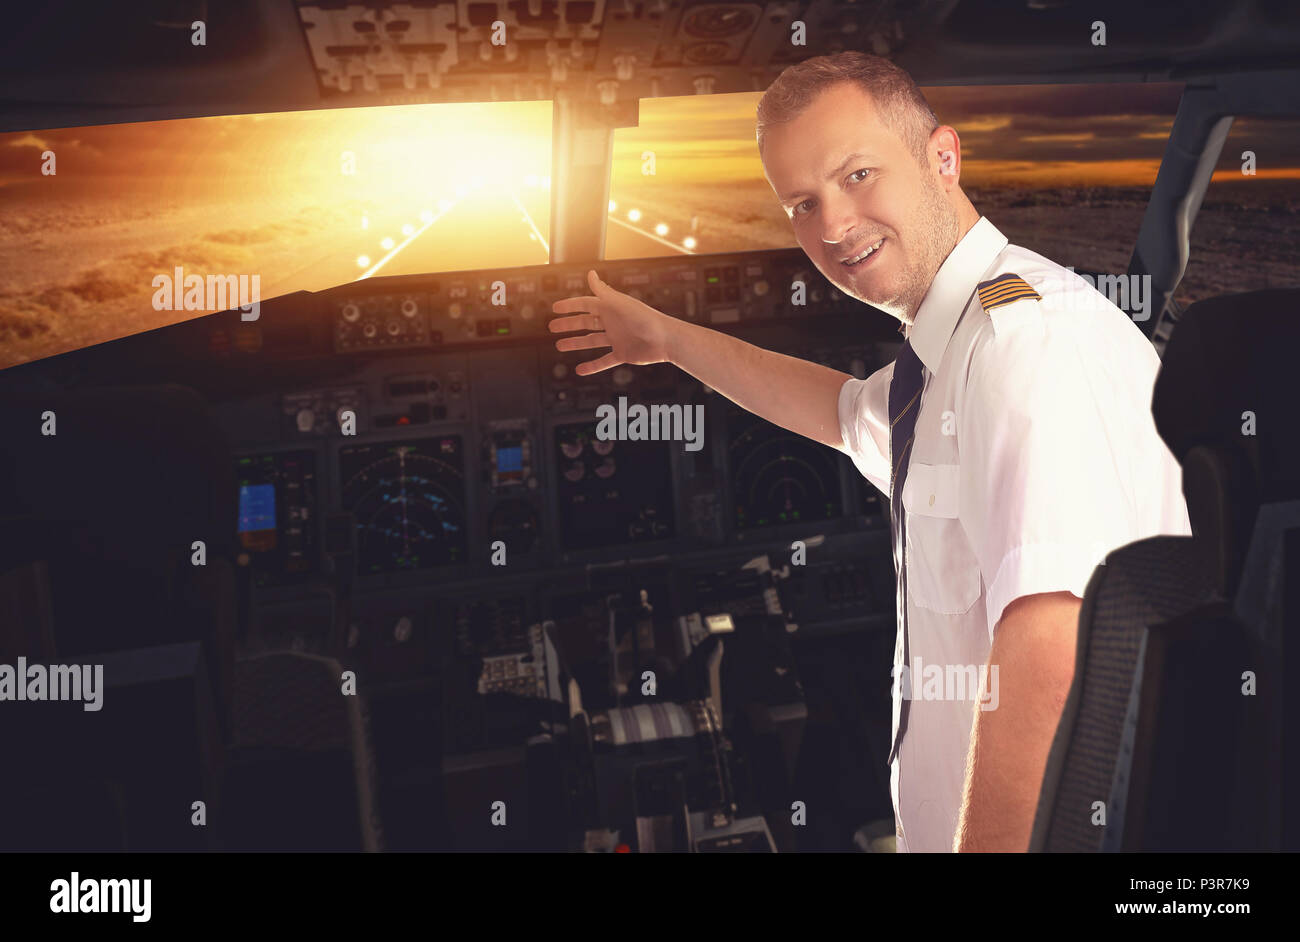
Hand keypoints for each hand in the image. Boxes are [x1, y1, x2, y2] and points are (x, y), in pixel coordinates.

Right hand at [549, 270, 674, 375]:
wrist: (665, 340)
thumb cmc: (644, 318)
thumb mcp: (619, 304)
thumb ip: (603, 291)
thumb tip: (590, 273)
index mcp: (610, 308)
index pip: (585, 304)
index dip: (570, 306)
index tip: (555, 308)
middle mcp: (612, 322)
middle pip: (586, 322)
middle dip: (569, 324)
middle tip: (552, 327)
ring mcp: (617, 339)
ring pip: (592, 341)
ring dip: (575, 343)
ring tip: (560, 346)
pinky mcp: (622, 354)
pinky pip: (604, 361)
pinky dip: (592, 366)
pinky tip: (580, 370)